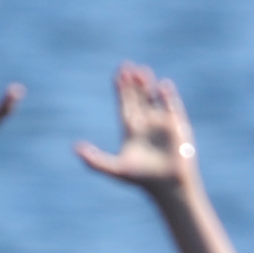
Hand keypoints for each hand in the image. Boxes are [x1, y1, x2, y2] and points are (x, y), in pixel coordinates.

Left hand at [73, 63, 198, 192]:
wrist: (168, 186)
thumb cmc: (142, 179)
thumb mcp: (115, 169)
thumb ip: (95, 160)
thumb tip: (76, 149)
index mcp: (131, 131)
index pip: (124, 105)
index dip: (121, 90)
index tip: (118, 75)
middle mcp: (146, 125)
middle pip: (137, 99)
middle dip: (132, 84)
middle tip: (127, 67)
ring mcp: (161, 125)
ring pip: (153, 99)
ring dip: (148, 86)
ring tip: (142, 71)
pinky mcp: (177, 127)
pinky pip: (172, 107)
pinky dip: (168, 96)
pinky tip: (162, 86)